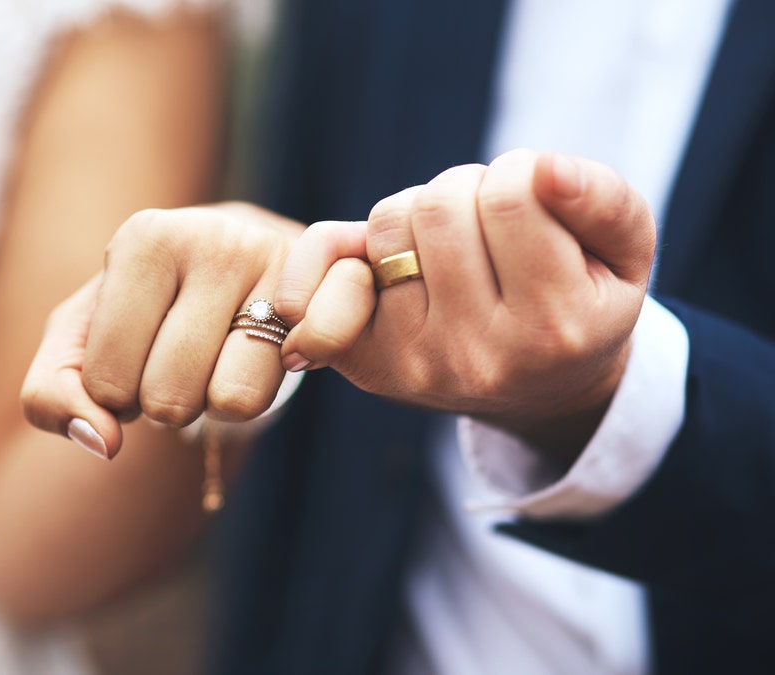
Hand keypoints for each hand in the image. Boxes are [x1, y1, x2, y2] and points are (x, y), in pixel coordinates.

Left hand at [21, 202, 303, 458]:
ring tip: (217, 357)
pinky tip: (266, 357)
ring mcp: (276, 261)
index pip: (107, 382)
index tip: (136, 353)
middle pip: (168, 399)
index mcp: (143, 238)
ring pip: (230, 402)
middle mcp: (212, 237)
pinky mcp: (330, 290)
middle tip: (179, 359)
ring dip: (217, 403)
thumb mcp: (79, 343)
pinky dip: (264, 392)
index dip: (116, 393)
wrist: (237, 258)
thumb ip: (52, 396)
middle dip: (166, 402)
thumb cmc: (143, 311)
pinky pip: (283, 390)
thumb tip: (103, 443)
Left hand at [276, 150, 656, 459]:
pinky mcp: (364, 359)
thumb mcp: (624, 254)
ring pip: (389, 223)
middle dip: (467, 188)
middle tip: (489, 217)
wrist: (538, 388)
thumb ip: (603, 201)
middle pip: (439, 206)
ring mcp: (413, 361)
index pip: (511, 197)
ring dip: (419, 211)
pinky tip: (377, 262)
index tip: (534, 192)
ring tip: (453, 242)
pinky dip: (343, 245)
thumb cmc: (581, 301)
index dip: (522, 171)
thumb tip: (546, 169)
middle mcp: (477, 355)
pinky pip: (329, 263)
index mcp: (553, 328)